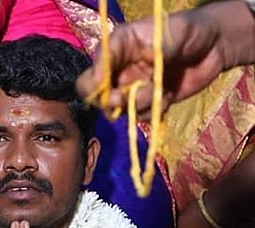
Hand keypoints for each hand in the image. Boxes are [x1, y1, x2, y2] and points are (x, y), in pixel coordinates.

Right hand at [76, 8, 224, 118]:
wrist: (216, 45)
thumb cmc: (188, 29)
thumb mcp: (163, 32)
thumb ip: (140, 51)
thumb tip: (118, 71)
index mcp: (117, 49)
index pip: (93, 71)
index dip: (94, 83)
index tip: (104, 87)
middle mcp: (120, 70)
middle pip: (97, 96)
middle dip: (109, 101)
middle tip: (124, 99)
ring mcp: (133, 87)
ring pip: (120, 109)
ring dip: (138, 104)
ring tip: (159, 90)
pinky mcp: (149, 101)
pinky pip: (141, 115)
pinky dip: (153, 110)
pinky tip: (168, 96)